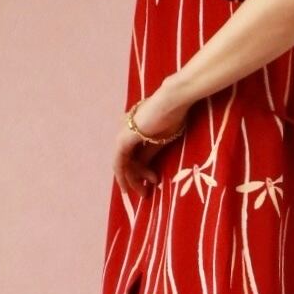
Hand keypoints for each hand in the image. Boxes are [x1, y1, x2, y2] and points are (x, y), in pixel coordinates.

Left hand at [113, 79, 190, 199]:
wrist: (173, 101)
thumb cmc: (174, 115)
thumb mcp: (162, 140)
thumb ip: (150, 153)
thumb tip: (144, 168)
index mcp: (135, 128)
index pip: (135, 155)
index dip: (143, 170)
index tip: (154, 180)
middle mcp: (125, 131)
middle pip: (128, 161)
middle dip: (137, 178)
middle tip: (146, 193)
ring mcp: (122, 134)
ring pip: (124, 164)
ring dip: (133, 180)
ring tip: (145, 192)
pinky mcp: (122, 140)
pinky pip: (119, 163)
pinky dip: (123, 177)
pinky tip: (128, 188)